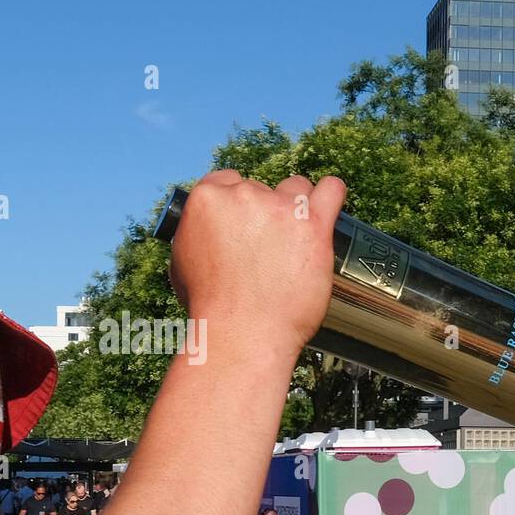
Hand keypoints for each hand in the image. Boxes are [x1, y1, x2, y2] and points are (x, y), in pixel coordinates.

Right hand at [169, 170, 345, 358]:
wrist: (242, 334)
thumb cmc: (210, 307)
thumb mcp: (182, 261)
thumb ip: (198, 232)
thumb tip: (209, 227)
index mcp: (207, 198)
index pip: (226, 180)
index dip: (234, 204)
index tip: (239, 225)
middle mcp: (244, 196)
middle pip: (260, 187)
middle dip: (261, 213)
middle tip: (262, 249)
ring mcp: (281, 208)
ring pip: (294, 187)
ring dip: (293, 208)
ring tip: (291, 241)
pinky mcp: (314, 225)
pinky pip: (332, 189)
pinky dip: (329, 196)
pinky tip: (324, 212)